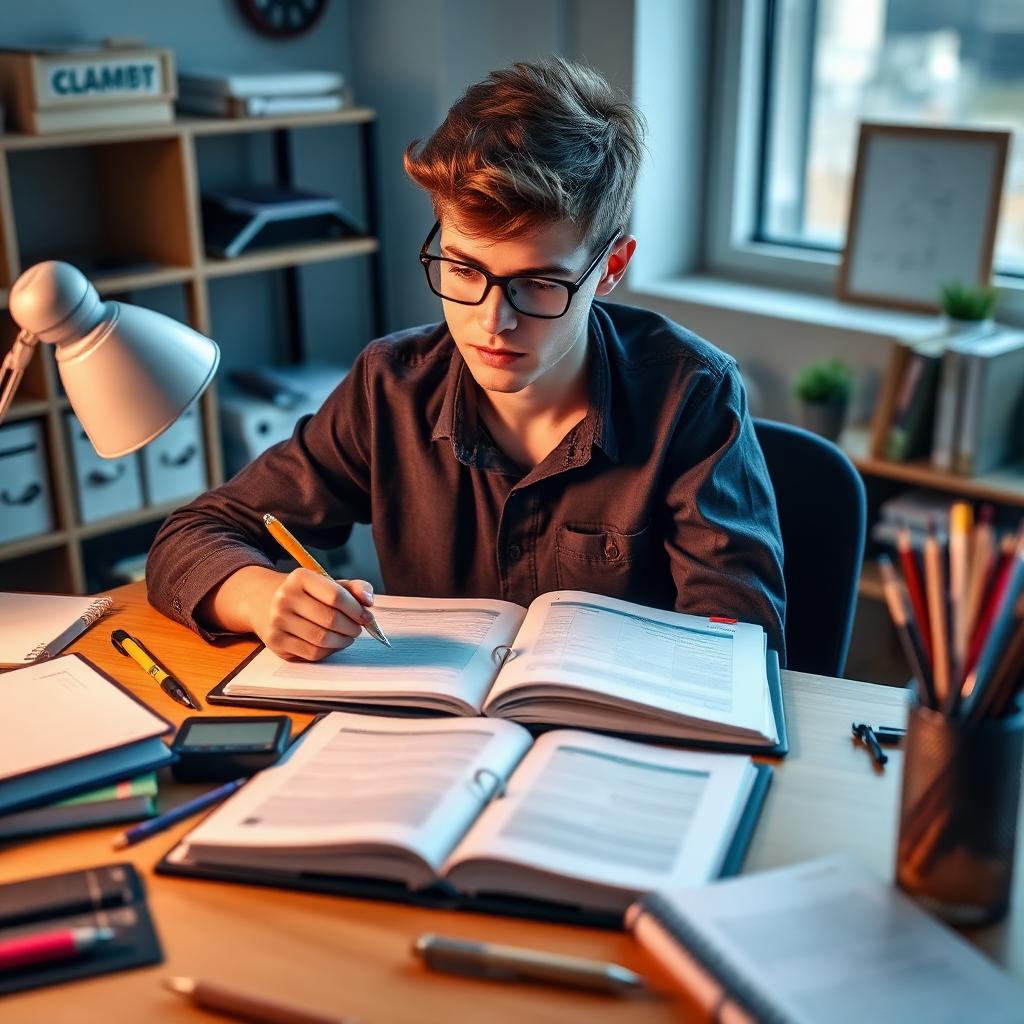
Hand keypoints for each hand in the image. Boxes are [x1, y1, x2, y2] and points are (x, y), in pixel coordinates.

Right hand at [242, 567, 376, 661]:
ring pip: (322, 639)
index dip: (357, 609)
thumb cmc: (306, 594)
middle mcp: (285, 597)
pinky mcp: (276, 641)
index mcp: (300, 578)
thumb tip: (368, 601)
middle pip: (331, 619)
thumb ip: (354, 588)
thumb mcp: (328, 583)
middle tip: (358, 628)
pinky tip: (333, 643)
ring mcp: (278, 621)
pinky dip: (329, 650)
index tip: (366, 617)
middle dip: (352, 627)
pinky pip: (312, 652)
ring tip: (348, 636)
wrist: (264, 602)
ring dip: (343, 641)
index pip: (337, 596)